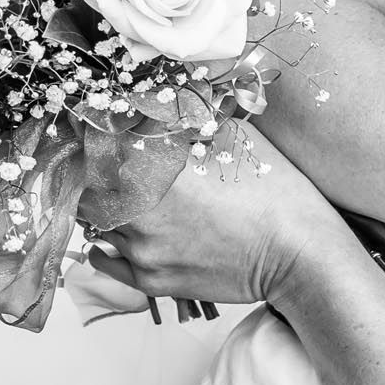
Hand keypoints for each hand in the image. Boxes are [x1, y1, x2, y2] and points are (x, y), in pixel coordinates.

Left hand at [88, 123, 336, 305]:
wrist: (299, 255)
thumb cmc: (276, 193)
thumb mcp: (237, 139)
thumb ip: (190, 120)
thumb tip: (158, 103)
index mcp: (156, 170)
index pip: (94, 150)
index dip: (89, 140)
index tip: (90, 133)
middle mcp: (139, 213)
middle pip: (85, 189)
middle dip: (93, 175)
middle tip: (106, 166)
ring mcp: (143, 252)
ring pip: (95, 224)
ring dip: (103, 208)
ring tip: (129, 197)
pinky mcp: (152, 281)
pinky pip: (107, 260)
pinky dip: (106, 244)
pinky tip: (124, 233)